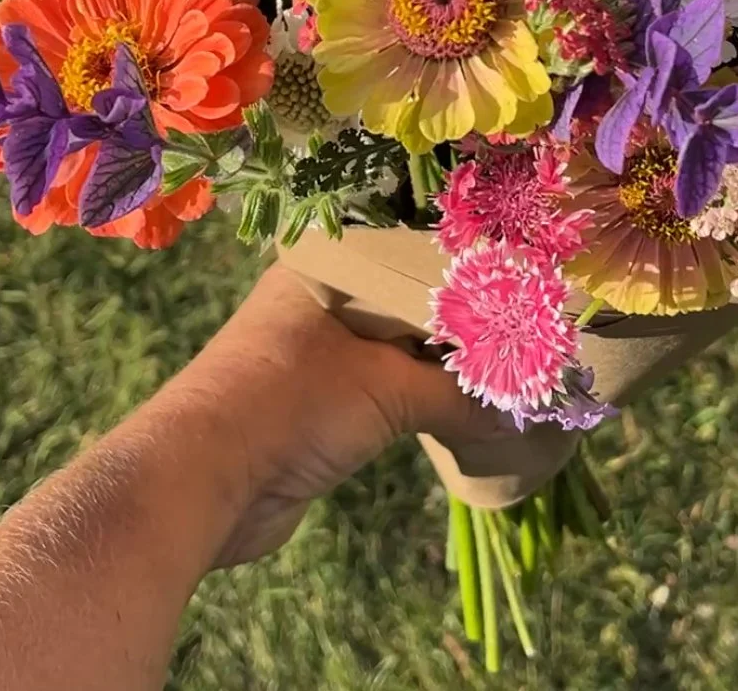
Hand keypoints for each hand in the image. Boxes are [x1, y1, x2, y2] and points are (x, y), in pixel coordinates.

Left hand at [163, 262, 507, 566]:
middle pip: (408, 305)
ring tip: (511, 375)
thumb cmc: (292, 403)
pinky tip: (467, 412)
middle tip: (532, 336)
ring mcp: (316, 355)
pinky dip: (422, 401)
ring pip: (397, 351)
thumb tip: (519, 408)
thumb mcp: (389, 390)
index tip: (527, 288)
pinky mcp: (317, 407)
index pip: (413, 254)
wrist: (206, 482)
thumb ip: (458, 393)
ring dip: (444, 370)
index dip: (469, 274)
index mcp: (329, 268)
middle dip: (463, 328)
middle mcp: (321, 301)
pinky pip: (384, 393)